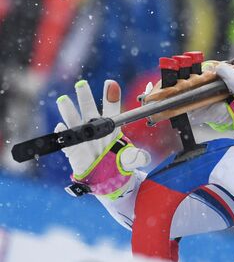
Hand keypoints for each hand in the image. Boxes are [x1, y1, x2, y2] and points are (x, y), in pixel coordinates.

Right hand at [56, 79, 150, 197]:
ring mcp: (83, 138)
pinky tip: (60, 127)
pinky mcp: (73, 150)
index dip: (111, 97)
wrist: (104, 177)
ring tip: (63, 100)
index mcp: (110, 127)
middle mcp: (94, 128)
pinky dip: (63, 134)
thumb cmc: (117, 162)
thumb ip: (136, 158)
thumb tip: (143, 157)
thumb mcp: (129, 160)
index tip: (111, 84)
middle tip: (81, 84)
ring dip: (68, 111)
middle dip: (85, 97)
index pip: (111, 109)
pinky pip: (67, 141)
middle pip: (89, 110)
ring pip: (74, 121)